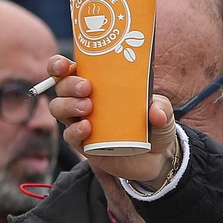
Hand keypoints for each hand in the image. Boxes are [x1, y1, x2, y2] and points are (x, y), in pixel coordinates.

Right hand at [45, 55, 179, 185]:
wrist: (157, 156)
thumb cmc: (154, 125)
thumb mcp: (163, 112)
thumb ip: (162, 108)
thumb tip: (155, 111)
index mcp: (98, 85)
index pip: (69, 70)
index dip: (59, 65)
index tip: (65, 66)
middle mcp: (84, 101)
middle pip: (61, 87)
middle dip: (68, 84)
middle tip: (86, 88)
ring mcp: (82, 122)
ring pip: (59, 109)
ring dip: (68, 105)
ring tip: (87, 107)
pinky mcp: (84, 144)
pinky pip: (70, 136)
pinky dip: (74, 130)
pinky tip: (86, 128)